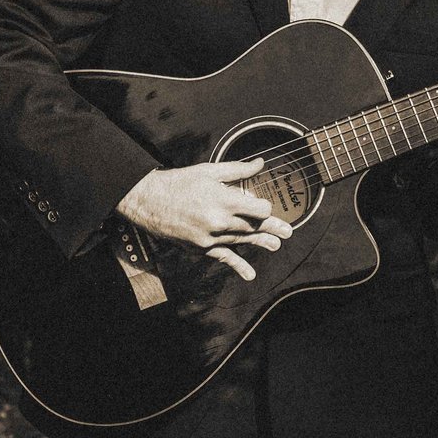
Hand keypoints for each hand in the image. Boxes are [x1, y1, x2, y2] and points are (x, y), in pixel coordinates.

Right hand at [116, 156, 294, 281]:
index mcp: (223, 199)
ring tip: (276, 246)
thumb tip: (261, 164)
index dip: (265, 208)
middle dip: (272, 229)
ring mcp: (210, 237)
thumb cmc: (180, 183)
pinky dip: (237, 266)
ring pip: (241, 241)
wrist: (149, 202)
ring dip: (260, 244)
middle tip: (288, 232)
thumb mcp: (209, 171)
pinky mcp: (200, 248)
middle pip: (252, 227)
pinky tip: (250, 274)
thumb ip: (238, 170)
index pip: (257, 209)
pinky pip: (223, 257)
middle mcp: (219, 221)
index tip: (269, 208)